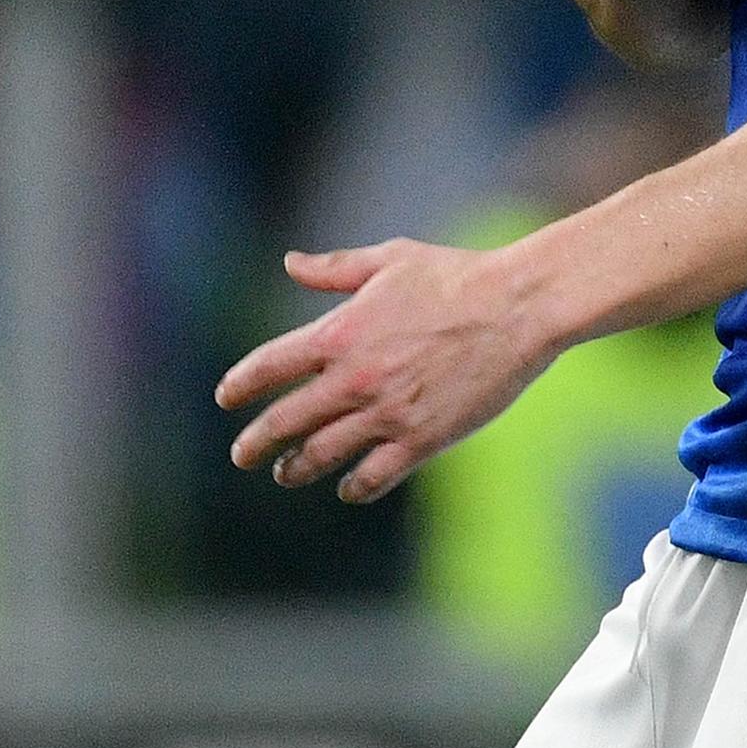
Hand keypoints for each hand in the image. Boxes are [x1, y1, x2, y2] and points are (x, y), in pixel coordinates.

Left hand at [216, 238, 548, 502]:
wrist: (519, 307)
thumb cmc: (458, 276)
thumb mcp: (391, 260)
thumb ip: (335, 268)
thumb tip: (290, 263)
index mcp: (340, 332)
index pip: (268, 366)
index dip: (240, 384)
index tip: (226, 397)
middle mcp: (354, 379)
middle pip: (284, 421)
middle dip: (257, 442)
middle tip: (244, 454)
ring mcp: (386, 413)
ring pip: (321, 455)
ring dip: (297, 468)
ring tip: (288, 473)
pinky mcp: (422, 439)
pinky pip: (373, 477)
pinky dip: (353, 487)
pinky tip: (348, 487)